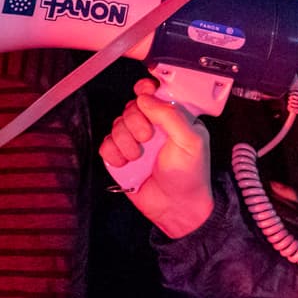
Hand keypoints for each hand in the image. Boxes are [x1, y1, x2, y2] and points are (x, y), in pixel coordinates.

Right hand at [99, 78, 214, 237]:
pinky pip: (105, 145)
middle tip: (148, 138)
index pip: (153, 92)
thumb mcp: (191, 140)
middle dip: (135, 122)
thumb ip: (170, 114)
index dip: (145, 89)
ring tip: (139, 157)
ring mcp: (134, 141)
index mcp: (172, 117)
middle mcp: (152, 126)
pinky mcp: (120, 157)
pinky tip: (127, 163)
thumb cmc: (190, 175)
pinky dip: (114, 154)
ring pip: (116, 125)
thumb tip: (146, 97)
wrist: (177, 208)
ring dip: (126, 141)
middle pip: (130, 107)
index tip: (143, 93)